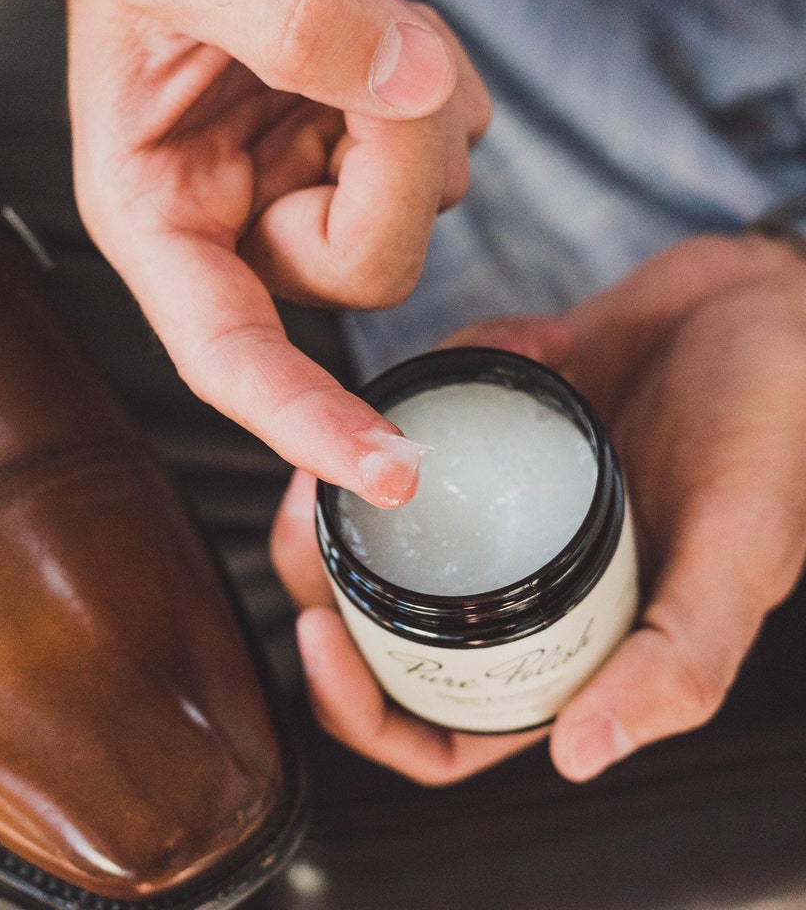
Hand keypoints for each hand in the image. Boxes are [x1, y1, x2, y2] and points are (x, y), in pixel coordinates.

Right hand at [0, 0, 490, 505]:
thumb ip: (288, 18)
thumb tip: (403, 83)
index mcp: (163, 222)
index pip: (231, 359)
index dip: (305, 422)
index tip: (386, 471)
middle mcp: (240, 227)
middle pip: (368, 271)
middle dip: (396, 157)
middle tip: (376, 50)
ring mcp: (311, 192)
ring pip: (425, 209)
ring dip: (420, 102)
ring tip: (349, 16)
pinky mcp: (369, 151)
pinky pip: (458, 148)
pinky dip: (443, 80)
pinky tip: (379, 30)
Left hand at [272, 233, 805, 781]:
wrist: (764, 305)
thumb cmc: (772, 431)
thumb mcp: (740, 552)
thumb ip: (678, 660)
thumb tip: (579, 756)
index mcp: (564, 643)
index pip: (437, 723)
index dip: (361, 708)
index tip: (314, 630)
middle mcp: (516, 583)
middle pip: (377, 623)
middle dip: (318, 581)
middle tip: (301, 510)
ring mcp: (492, 503)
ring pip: (374, 531)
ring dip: (335, 497)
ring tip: (326, 447)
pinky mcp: (482, 426)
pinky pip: (414, 424)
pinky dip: (412, 393)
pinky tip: (447, 366)